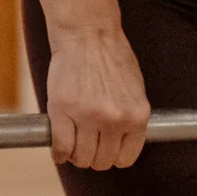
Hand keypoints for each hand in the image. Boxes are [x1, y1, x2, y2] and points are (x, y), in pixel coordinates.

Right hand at [45, 26, 151, 169]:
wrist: (88, 34)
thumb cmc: (110, 57)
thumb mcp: (134, 89)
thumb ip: (130, 116)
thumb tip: (123, 143)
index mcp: (137, 115)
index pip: (126, 158)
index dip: (113, 157)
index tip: (105, 151)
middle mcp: (115, 119)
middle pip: (102, 161)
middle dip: (93, 157)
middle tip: (85, 146)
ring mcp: (89, 116)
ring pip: (81, 158)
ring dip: (75, 156)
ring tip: (72, 143)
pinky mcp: (63, 110)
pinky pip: (61, 147)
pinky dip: (59, 153)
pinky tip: (58, 149)